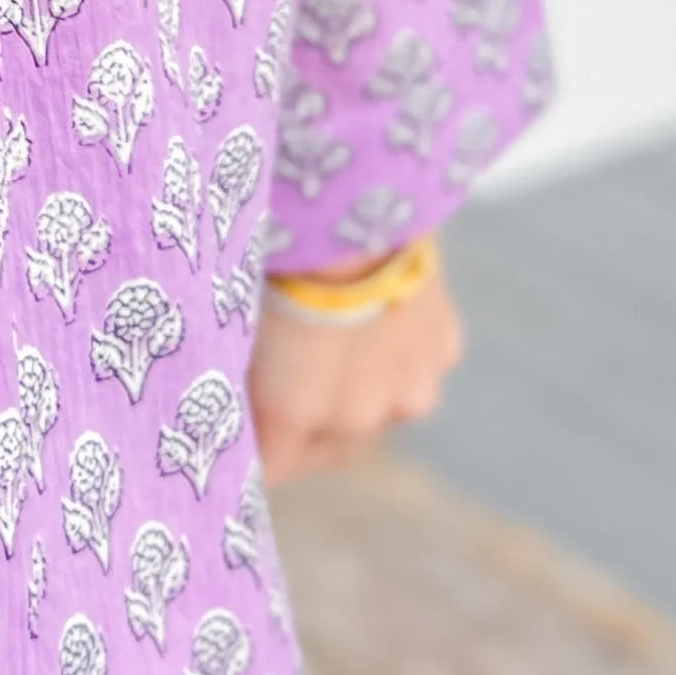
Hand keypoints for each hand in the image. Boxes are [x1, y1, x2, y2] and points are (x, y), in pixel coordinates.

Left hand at [249, 248, 462, 481]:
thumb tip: (231, 394)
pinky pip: (415, 368)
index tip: (243, 427)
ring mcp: (411, 388)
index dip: (254, 448)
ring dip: (358, 392)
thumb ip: (244, 372)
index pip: (271, 468)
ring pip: (378, 410)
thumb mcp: (241, 318)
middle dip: (305, 429)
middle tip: (285, 390)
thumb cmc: (279, 252)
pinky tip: (376, 315)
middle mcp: (358, 417)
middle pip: (328, 447)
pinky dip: (398, 354)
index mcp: (294, 414)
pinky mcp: (444, 350)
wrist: (355, 206)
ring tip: (336, 347)